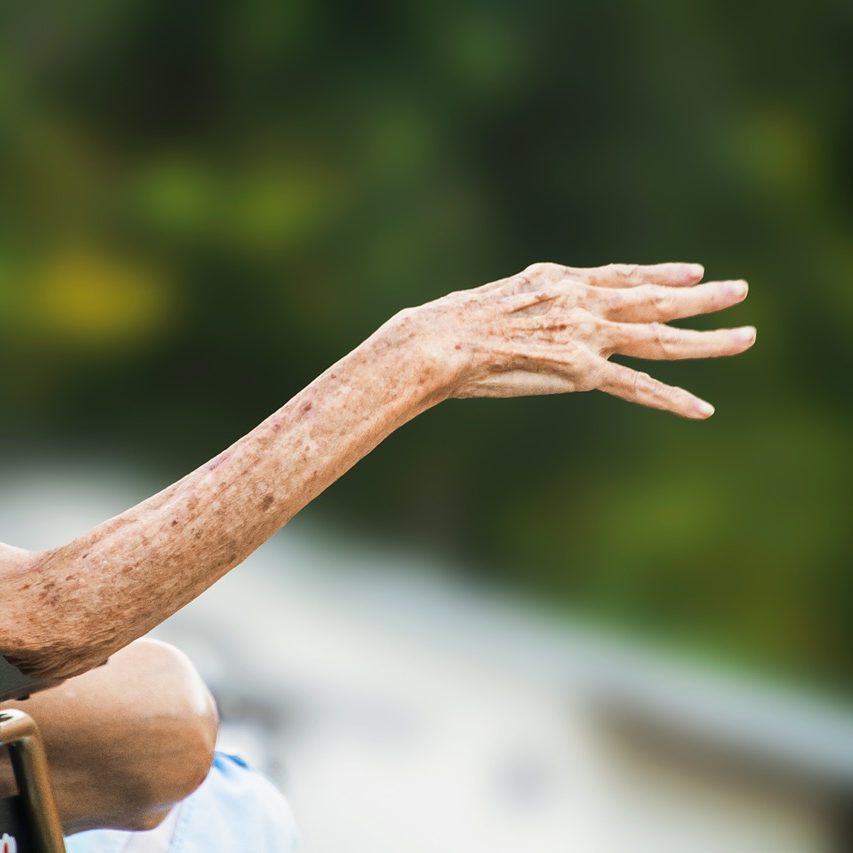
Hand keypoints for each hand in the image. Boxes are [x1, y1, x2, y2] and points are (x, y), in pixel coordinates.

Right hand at [422, 261, 754, 417]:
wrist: (442, 340)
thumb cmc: (453, 323)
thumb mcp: (497, 300)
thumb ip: (527, 304)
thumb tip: (526, 316)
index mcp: (561, 281)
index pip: (623, 275)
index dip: (660, 272)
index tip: (690, 270)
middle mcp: (583, 302)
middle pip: (654, 298)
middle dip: (701, 296)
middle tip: (739, 291)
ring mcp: (587, 335)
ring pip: (660, 338)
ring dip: (707, 339)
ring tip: (746, 337)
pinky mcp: (582, 371)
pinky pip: (637, 388)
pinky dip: (671, 399)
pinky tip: (702, 409)